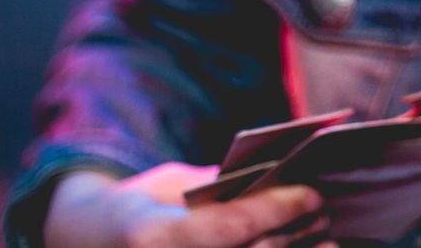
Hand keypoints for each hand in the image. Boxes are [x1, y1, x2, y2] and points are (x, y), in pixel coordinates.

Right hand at [45, 163, 330, 247]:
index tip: (309, 191)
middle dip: (294, 233)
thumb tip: (278, 180)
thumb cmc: (141, 208)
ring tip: (326, 238)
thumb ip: (218, 187)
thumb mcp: (170, 186)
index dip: (274, 208)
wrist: (94, 243)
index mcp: (153, 237)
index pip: (227, 226)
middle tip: (322, 208)